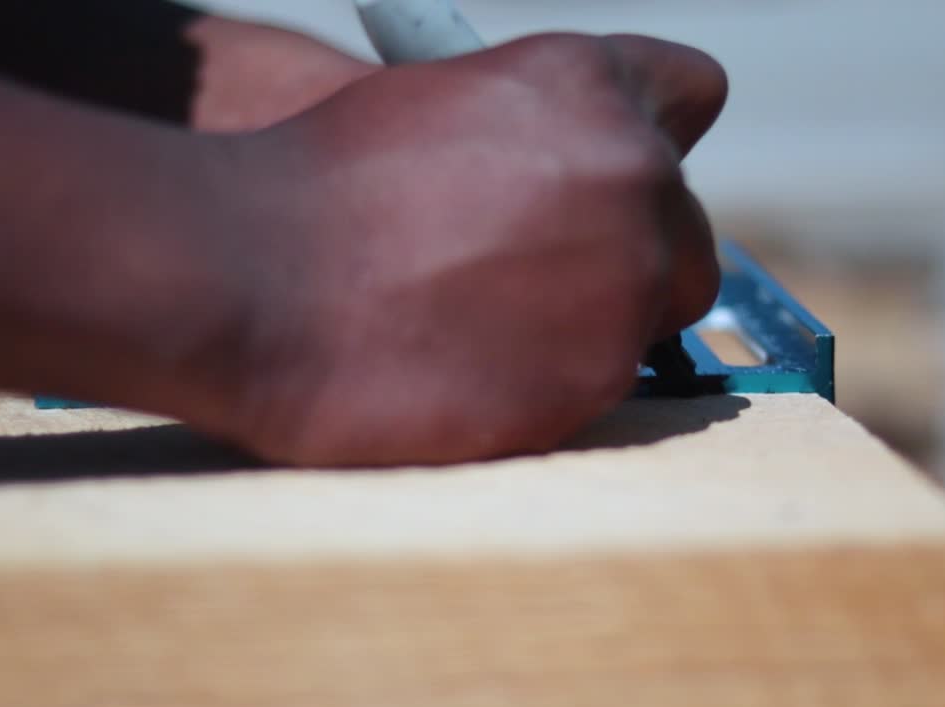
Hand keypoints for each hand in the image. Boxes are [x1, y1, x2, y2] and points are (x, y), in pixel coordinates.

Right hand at [190, 34, 726, 465]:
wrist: (253, 279)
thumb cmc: (324, 182)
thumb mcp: (446, 104)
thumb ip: (548, 129)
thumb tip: (585, 168)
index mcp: (595, 87)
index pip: (692, 93)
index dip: (653, 132)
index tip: (617, 172)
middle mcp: (634, 177)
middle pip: (689, 232)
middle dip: (634, 251)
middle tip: (548, 274)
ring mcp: (624, 286)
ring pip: (654, 314)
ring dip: (596, 321)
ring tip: (490, 324)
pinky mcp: (596, 380)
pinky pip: (605, 381)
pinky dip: (555, 379)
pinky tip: (475, 366)